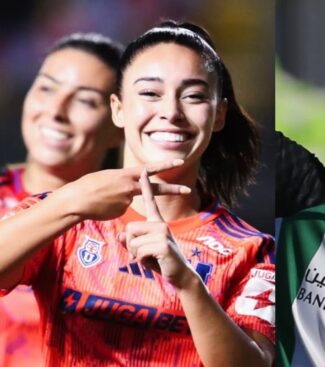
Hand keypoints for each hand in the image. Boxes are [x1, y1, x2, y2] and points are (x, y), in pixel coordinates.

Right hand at [60, 159, 189, 220]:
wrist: (76, 201)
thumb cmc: (88, 186)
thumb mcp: (108, 176)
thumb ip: (123, 181)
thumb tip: (131, 192)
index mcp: (126, 174)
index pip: (150, 169)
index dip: (166, 164)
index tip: (179, 161)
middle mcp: (130, 187)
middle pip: (156, 189)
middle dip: (173, 189)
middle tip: (188, 189)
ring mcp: (127, 200)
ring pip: (129, 200)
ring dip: (118, 199)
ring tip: (101, 199)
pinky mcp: (123, 211)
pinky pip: (121, 208)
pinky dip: (113, 207)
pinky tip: (102, 206)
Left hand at [123, 170, 197, 289]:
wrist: (180, 275)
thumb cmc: (162, 262)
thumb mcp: (143, 251)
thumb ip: (130, 243)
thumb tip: (119, 236)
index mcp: (157, 222)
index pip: (150, 201)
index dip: (147, 186)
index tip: (144, 170)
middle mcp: (161, 224)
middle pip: (130, 228)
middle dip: (131, 245)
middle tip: (142, 254)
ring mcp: (163, 233)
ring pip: (133, 241)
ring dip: (136, 254)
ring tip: (150, 258)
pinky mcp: (163, 244)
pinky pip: (139, 250)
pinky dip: (142, 260)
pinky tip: (155, 261)